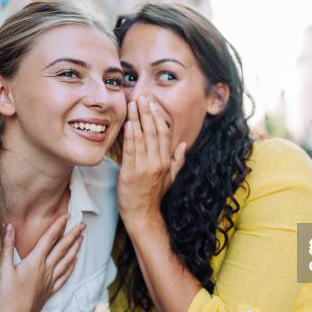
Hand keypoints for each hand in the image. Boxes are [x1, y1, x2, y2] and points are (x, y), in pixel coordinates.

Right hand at [0, 214, 84, 311]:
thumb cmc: (6, 295)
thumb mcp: (2, 268)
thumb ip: (6, 246)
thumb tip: (8, 226)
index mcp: (35, 262)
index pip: (49, 239)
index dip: (58, 226)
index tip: (67, 216)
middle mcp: (46, 269)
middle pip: (62, 248)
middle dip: (73, 235)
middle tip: (83, 225)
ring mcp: (50, 281)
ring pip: (67, 261)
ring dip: (75, 249)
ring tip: (82, 239)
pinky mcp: (50, 291)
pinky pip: (64, 276)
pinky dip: (71, 267)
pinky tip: (75, 262)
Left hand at [117, 97, 185, 224]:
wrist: (142, 214)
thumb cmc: (154, 196)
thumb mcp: (171, 178)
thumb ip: (178, 161)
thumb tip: (184, 145)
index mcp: (166, 162)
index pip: (164, 134)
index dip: (159, 117)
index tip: (153, 104)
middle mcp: (156, 163)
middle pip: (153, 132)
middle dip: (147, 112)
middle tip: (142, 97)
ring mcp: (144, 167)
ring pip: (141, 138)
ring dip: (136, 119)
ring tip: (132, 104)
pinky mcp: (130, 172)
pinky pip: (130, 150)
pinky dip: (129, 136)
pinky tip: (128, 123)